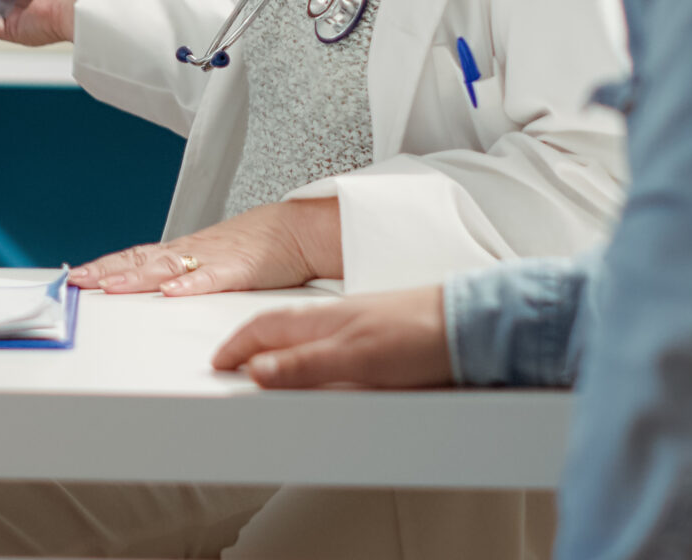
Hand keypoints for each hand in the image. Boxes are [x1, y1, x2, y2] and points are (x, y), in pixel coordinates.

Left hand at [70, 199, 341, 294]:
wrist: (298, 229)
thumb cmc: (257, 246)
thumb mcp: (213, 259)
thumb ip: (185, 274)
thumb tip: (157, 290)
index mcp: (183, 251)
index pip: (134, 257)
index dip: (105, 266)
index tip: (77, 276)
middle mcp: (190, 251)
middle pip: (140, 261)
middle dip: (107, 272)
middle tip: (77, 283)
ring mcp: (212, 258)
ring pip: (167, 268)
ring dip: (137, 278)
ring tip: (111, 288)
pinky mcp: (239, 269)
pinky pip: (211, 278)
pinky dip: (190, 285)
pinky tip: (171, 293)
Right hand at [211, 287, 453, 388]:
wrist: (472, 326)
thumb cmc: (418, 335)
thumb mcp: (354, 359)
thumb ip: (303, 366)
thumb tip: (255, 371)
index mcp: (320, 321)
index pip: (263, 328)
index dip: (236, 347)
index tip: (218, 364)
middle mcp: (335, 320)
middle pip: (279, 329)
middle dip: (251, 346)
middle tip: (232, 366)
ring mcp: (357, 326)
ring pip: (305, 337)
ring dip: (279, 350)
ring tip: (265, 368)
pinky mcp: (378, 339)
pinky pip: (329, 345)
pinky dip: (309, 356)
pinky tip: (321, 367)